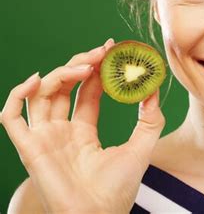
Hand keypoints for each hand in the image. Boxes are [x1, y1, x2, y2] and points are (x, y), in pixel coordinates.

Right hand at [0, 39, 164, 212]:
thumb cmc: (118, 190)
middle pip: (64, 88)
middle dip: (81, 64)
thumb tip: (154, 88)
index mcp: (83, 132)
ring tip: (87, 65)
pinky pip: (12, 117)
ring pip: (41, 94)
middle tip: (102, 50)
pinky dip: (18, 95)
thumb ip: (150, 119)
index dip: (97, 70)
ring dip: (61, 73)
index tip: (111, 49)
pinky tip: (38, 79)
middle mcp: (61, 132)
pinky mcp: (29, 148)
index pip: (87, 92)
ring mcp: (44, 138)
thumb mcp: (141, 148)